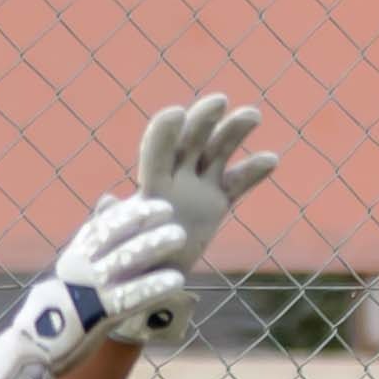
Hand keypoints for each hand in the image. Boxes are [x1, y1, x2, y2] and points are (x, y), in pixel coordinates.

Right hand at [0, 202, 193, 378]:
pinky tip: (175, 279)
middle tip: (169, 212)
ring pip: (125, 259)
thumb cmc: (58, 315)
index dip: (124, 212)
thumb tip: (106, 212)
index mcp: (71, 260)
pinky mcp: (99, 315)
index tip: (146, 201)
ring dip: (154, 244)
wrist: (33, 353)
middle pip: (114, 235)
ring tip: (178, 235)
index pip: (98, 227)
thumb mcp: (70, 278)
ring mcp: (88, 291)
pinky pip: (131, 295)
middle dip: (142, 220)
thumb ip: (90, 248)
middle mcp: (78, 269)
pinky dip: (154, 285)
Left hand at [118, 95, 275, 275]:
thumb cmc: (127, 260)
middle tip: (220, 101)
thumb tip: (107, 200)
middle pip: (190, 142)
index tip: (176, 113)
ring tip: (253, 115)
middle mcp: (175, 178)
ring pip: (217, 152)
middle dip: (203, 120)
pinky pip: (237, 183)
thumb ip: (114, 221)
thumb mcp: (119, 242)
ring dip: (233, 131)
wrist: (148, 276)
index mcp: (151, 185)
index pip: (157, 152)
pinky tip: (272, 159)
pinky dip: (253, 171)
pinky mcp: (216, 202)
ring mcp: (198, 187)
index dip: (164, 133)